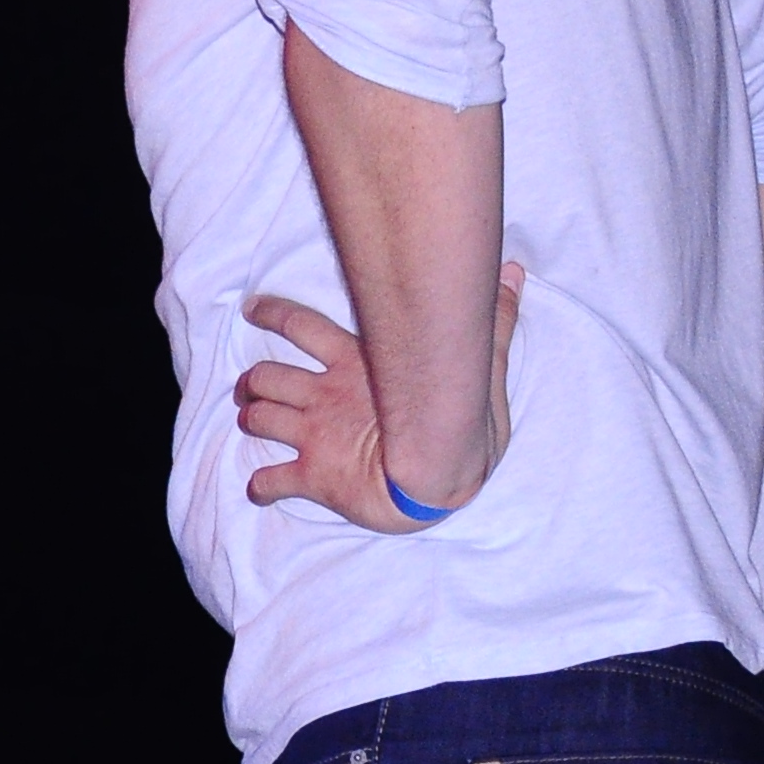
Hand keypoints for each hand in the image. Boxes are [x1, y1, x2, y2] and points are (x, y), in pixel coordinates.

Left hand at [240, 264, 522, 529]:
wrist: (436, 476)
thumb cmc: (461, 422)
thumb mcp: (481, 364)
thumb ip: (493, 321)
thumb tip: (514, 274)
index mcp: (357, 366)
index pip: (303, 326)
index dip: (273, 314)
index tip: (252, 310)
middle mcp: (327, 396)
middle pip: (269, 376)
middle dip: (252, 381)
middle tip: (248, 387)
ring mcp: (316, 435)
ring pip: (260, 418)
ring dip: (251, 418)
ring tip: (251, 421)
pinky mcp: (313, 475)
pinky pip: (272, 481)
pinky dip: (261, 486)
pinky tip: (260, 489)